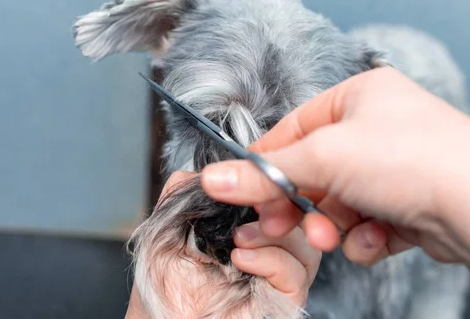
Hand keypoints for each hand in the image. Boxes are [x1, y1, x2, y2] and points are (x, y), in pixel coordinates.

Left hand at [126, 171, 321, 316]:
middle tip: (251, 205)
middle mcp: (267, 250)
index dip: (270, 185)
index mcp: (246, 227)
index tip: (249, 178)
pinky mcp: (282, 300)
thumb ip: (185, 191)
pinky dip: (272, 259)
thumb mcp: (168, 226)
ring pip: (305, 243)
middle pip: (299, 218)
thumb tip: (203, 168)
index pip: (276, 199)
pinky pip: (296, 273)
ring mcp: (277, 276)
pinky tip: (240, 258)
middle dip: (279, 204)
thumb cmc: (164, 283)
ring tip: (238, 238)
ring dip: (274, 232)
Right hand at [201, 67, 469, 265]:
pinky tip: (379, 238)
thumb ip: (264, 172)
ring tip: (336, 236)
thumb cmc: (407, 158)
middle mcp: (380, 126)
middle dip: (301, 203)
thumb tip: (212, 178)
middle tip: (282, 226)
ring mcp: (398, 164)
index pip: (296, 128)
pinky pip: (369, 220)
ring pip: (341, 201)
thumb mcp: (322, 158)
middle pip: (317, 169)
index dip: (267, 162)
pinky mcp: (412, 201)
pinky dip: (367, 235)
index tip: (244, 190)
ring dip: (333, 224)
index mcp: (360, 96)